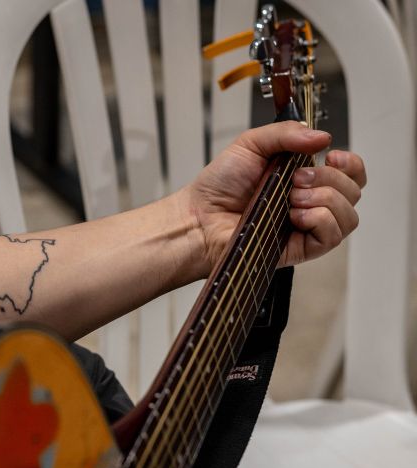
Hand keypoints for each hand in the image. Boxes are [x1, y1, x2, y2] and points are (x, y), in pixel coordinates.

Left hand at [185, 121, 366, 273]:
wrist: (199, 216)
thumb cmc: (218, 185)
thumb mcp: (250, 145)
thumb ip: (285, 134)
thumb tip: (323, 136)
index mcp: (303, 178)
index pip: (350, 173)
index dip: (351, 164)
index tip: (332, 155)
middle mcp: (310, 202)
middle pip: (354, 191)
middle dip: (330, 178)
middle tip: (296, 179)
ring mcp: (307, 227)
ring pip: (349, 215)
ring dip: (326, 199)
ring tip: (292, 197)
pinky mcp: (301, 248)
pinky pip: (333, 236)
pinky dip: (320, 219)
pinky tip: (295, 215)